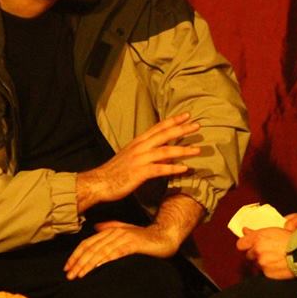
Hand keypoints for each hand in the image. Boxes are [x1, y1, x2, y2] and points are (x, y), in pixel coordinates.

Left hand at [64, 221, 177, 279]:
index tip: (68, 266)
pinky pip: (115, 253)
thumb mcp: (126, 231)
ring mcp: (124, 238)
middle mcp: (115, 232)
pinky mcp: (133, 245)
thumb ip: (111, 227)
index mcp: (111, 230)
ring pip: (100, 251)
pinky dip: (104, 260)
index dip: (76, 254)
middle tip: (69, 275)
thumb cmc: (145, 237)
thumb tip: (96, 228)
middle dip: (78, 262)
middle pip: (91, 247)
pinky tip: (96, 268)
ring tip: (78, 275)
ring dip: (87, 264)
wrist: (165, 236)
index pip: (88, 243)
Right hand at [76, 112, 200, 211]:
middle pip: (164, 135)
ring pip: (165, 151)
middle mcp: (140, 147)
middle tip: (197, 125)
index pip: (158, 127)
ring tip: (197, 149)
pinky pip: (160, 169)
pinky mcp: (139, 173)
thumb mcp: (130, 155)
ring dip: (182, 150)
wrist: (99, 182)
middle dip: (181, 129)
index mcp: (138, 142)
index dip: (173, 120)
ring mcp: (140, 159)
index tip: (187, 115)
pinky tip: (184, 169)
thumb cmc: (115, 171)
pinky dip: (173, 168)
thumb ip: (145, 151)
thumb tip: (162, 151)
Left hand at [237, 227, 293, 279]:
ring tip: (274, 258)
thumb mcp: (272, 231)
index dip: (245, 245)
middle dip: (255, 254)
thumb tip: (244, 230)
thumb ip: (255, 232)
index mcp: (257, 238)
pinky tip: (277, 265)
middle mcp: (257, 251)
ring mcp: (261, 263)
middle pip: (248, 255)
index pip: (240, 244)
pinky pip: (264, 272)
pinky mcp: (267, 273)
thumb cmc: (290, 239)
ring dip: (262, 262)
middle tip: (266, 252)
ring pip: (256, 264)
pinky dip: (269, 269)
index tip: (250, 246)